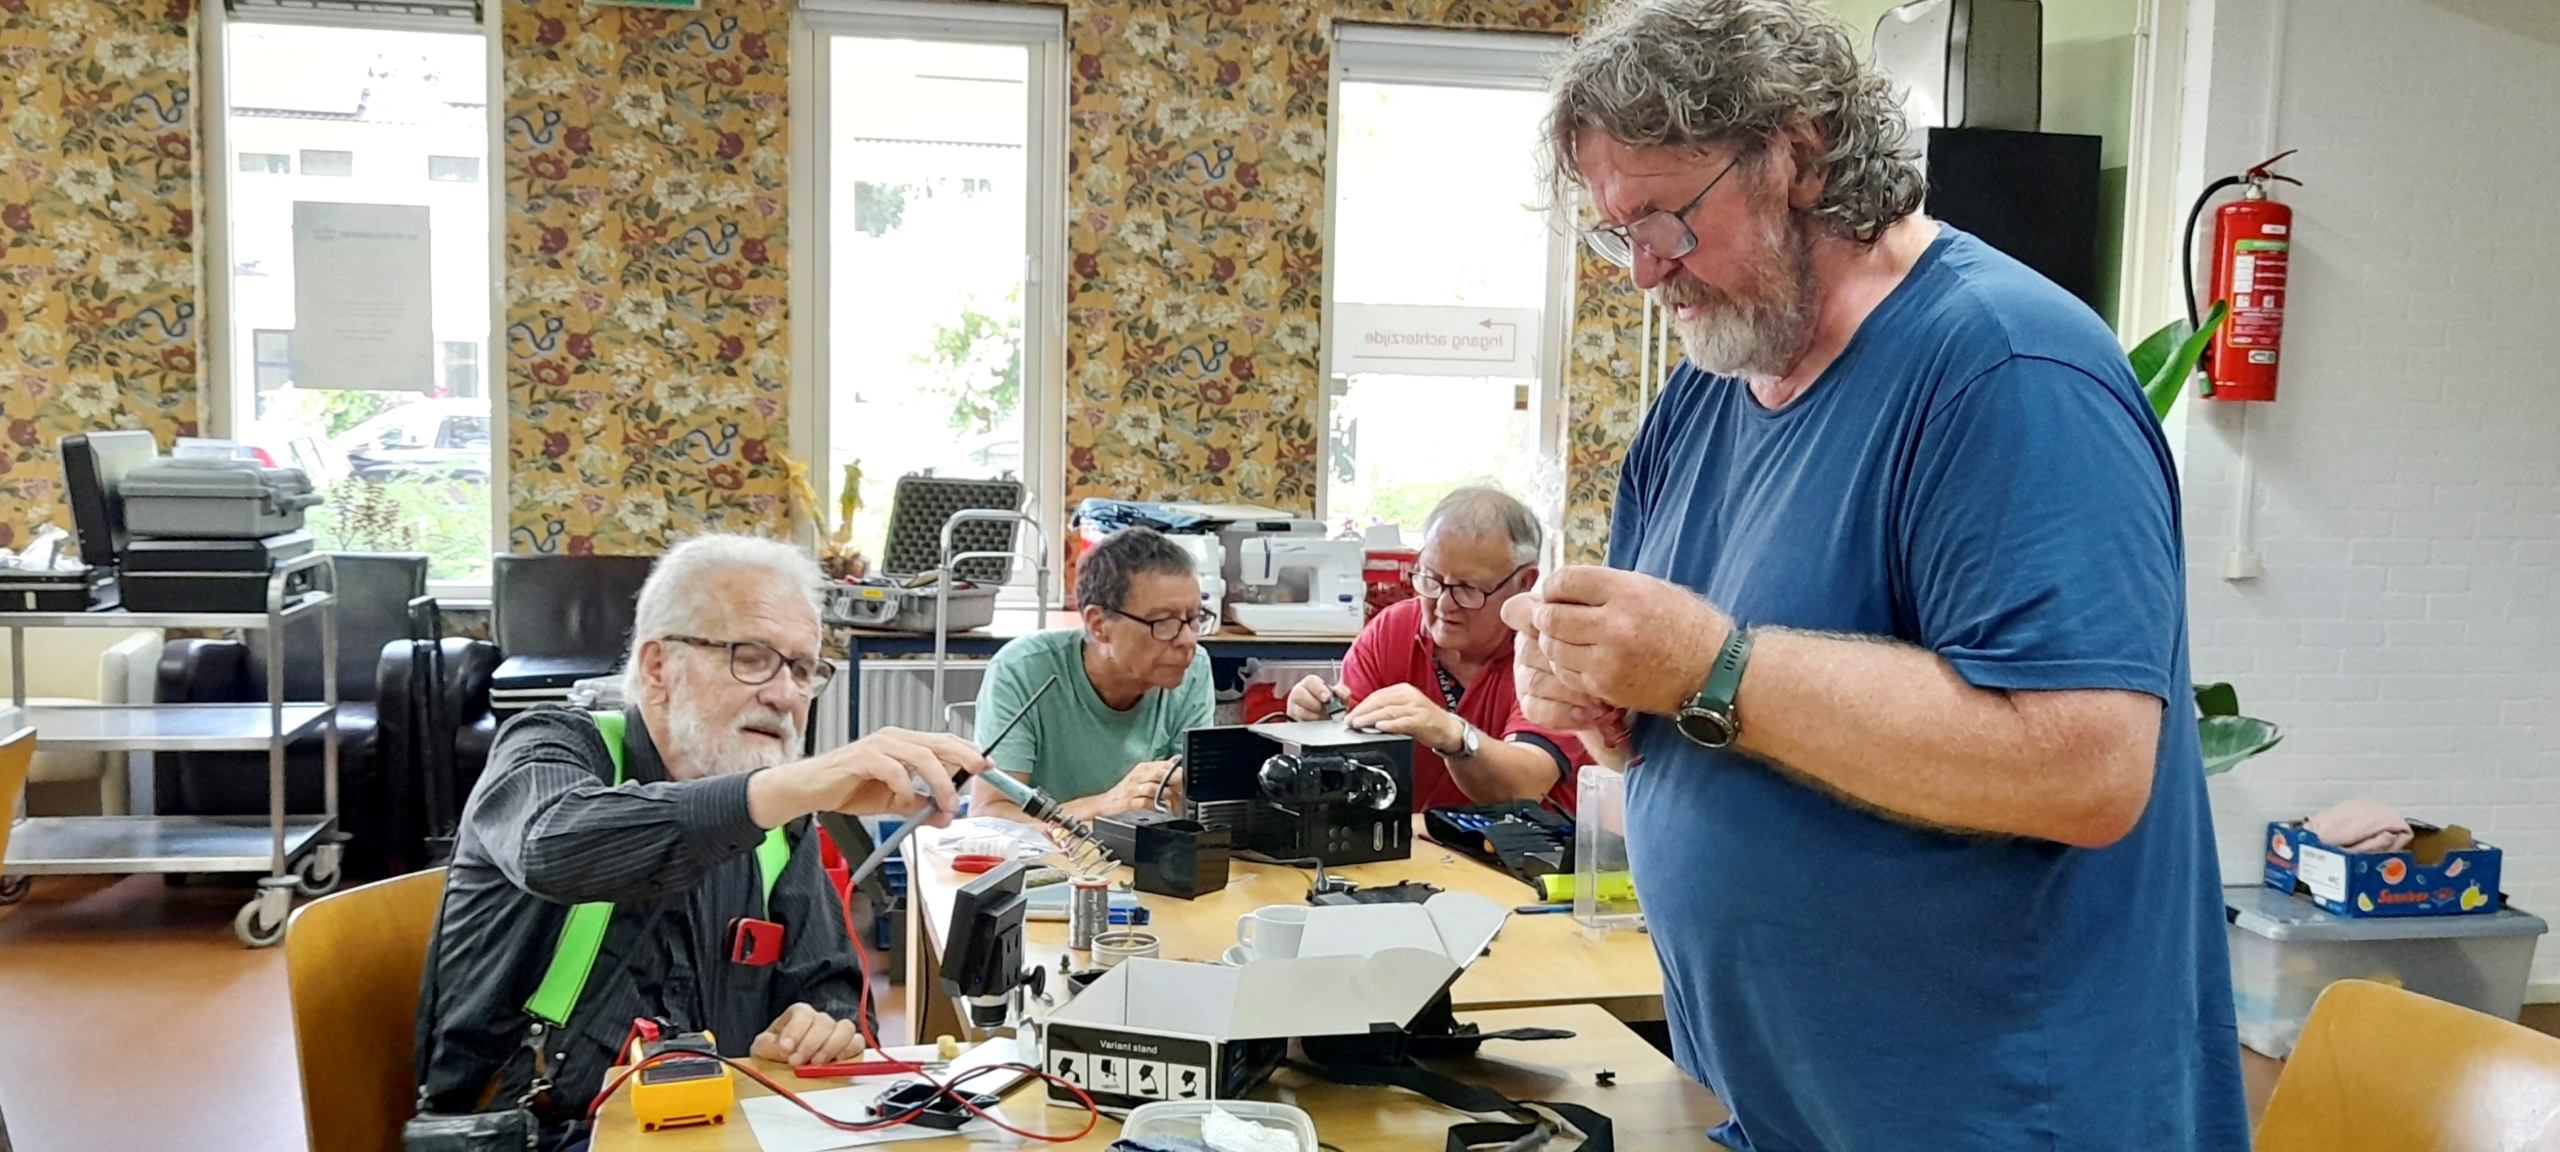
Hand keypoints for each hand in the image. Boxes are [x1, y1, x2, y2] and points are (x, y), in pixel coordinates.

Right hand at [748, 728, 983, 828]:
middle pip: (938, 742)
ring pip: (921, 755)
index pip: (943, 742)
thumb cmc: (847, 787)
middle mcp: (894, 739)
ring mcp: (878, 746)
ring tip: (947, 803)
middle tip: (980, 771)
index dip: (968, 751)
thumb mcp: (892, 802)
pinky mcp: (862, 757)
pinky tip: (904, 801)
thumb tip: (944, 816)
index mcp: (904, 745)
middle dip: (964, 757)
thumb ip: (918, 807)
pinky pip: (892, 769)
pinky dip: (904, 787)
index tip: (988, 765)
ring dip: (939, 781)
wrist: (809, 790)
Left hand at [752, 1002, 865, 1067]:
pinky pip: (858, 1042)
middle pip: (824, 1022)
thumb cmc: (776, 1050)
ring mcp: (836, 1031)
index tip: (785, 1049)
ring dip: (831, 1047)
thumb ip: (769, 1045)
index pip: (803, 1013)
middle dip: (810, 1044)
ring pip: (845, 1028)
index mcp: (799, 1014)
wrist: (785, 1062)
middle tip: (797, 1062)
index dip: (795, 1031)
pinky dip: (849, 1051)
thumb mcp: (763, 1047)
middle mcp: (820, 1019)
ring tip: (816, 1063)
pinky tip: (835, 1061)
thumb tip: (784, 1049)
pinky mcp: (849, 1045)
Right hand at [1097, 759, 1179, 815]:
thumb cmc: (1125, 792)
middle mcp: (1138, 776)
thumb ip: (1159, 770)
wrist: (1105, 805)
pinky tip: (1163, 809)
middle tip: (1186, 790)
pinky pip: (1146, 802)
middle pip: (1161, 774)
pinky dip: (1157, 806)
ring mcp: (1133, 790)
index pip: (1164, 765)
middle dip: (1176, 782)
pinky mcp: (1129, 803)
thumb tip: (1176, 761)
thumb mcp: (1142, 776)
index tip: (1188, 779)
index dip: (1178, 772)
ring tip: (1177, 804)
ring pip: (1155, 788)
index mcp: (1142, 768)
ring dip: (1168, 797)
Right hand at [1284, 675, 1344, 720]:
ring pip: (1298, 709)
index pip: (1311, 681)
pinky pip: (1298, 720)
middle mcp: (1299, 691)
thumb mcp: (1338, 696)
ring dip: (1313, 715)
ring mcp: (1293, 704)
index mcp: (1310, 683)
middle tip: (1327, 710)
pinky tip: (1317, 722)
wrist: (1323, 716)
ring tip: (1324, 717)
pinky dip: (1309, 722)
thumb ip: (1342, 692)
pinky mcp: (1292, 717)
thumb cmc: (1329, 703)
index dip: (1319, 689)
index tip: (1327, 697)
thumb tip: (1341, 693)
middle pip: (1300, 694)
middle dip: (1315, 704)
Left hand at [1343, 683, 1464, 753]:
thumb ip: (1387, 709)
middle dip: (1363, 712)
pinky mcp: (1422, 720)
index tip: (1350, 714)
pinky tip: (1380, 727)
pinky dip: (1390, 724)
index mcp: (1403, 690)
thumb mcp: (1405, 709)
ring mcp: (1416, 708)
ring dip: (1371, 718)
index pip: (1378, 695)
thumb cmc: (1425, 720)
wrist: (1448, 729)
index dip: (1362, 705)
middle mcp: (1410, 696)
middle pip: (1380, 702)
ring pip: (1389, 711)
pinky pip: (1403, 722)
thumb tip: (1364, 715)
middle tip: (1350, 720)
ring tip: (1359, 724)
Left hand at [1505, 566, 1731, 716]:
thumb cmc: (1683, 624)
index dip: (1552, 585)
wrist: (1713, 671)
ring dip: (1553, 641)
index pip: (1566, 581)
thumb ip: (1605, 586)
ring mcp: (1608, 659)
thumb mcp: (1650, 588)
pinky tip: (1579, 659)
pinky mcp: (1606, 687)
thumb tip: (1560, 587)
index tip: (1553, 591)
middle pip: (1551, 616)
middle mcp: (1615, 624)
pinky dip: (1565, 665)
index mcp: (1627, 591)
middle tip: (1549, 615)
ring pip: (1553, 648)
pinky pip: (1566, 674)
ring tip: (1565, 637)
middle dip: (1544, 614)